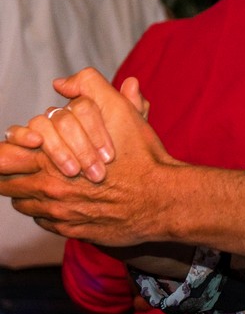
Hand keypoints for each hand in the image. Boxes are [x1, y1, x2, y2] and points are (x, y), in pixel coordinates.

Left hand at [0, 68, 179, 245]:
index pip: (3, 157)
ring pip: (22, 202)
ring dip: (28, 191)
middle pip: (5, 182)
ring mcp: (58, 212)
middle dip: (10, 171)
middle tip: (22, 164)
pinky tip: (65, 199)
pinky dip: (47, 210)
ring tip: (45, 181)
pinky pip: (42, 220)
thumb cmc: (141, 156)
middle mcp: (49, 187)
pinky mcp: (69, 230)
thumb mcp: (121, 112)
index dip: (8, 149)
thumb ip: (91, 88)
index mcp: (52, 157)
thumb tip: (62, 83)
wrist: (161, 199)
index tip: (22, 145)